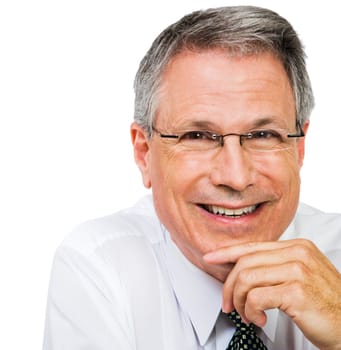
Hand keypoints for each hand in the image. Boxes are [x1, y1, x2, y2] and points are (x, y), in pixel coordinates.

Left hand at [204, 239, 340, 348]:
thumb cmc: (325, 304)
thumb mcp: (300, 276)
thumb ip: (275, 267)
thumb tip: (242, 270)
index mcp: (297, 246)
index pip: (253, 246)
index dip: (228, 252)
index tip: (211, 258)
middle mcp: (297, 253)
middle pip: (245, 263)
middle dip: (230, 286)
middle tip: (229, 304)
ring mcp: (298, 270)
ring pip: (247, 278)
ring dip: (240, 301)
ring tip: (247, 314)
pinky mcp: (296, 291)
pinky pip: (256, 297)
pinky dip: (251, 311)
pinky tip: (259, 319)